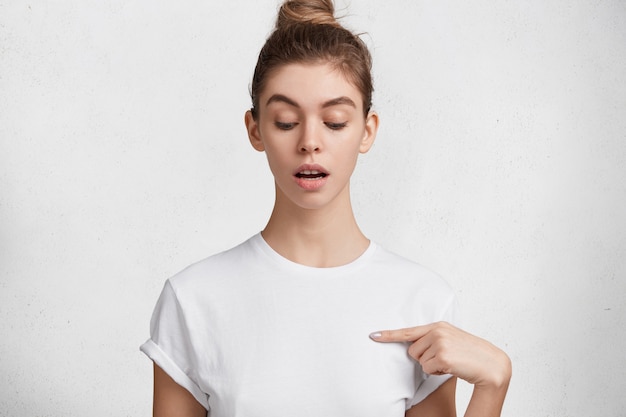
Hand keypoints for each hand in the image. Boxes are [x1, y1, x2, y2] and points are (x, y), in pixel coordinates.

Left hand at [370, 322, 510, 388]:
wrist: (491, 364)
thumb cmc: (470, 355)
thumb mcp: (450, 341)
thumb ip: (433, 339)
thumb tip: (413, 348)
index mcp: (438, 325)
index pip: (409, 331)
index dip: (389, 334)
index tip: (373, 335)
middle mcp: (437, 330)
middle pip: (412, 351)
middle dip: (424, 358)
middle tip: (445, 359)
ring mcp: (439, 341)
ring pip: (419, 361)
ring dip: (432, 366)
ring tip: (451, 362)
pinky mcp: (442, 354)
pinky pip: (427, 369)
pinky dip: (437, 372)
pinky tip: (452, 367)